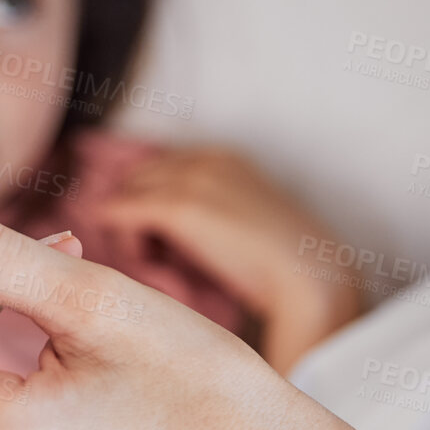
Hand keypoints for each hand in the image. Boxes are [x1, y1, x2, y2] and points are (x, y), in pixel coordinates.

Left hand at [91, 147, 360, 373]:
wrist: (310, 273)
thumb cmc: (284, 261)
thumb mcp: (246, 221)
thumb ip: (214, 215)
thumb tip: (180, 236)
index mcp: (222, 157)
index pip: (161, 166)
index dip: (150, 199)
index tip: (154, 236)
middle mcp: (202, 159)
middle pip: (138, 177)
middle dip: (134, 210)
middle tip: (146, 253)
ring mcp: (190, 180)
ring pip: (126, 194)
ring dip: (127, 228)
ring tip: (149, 263)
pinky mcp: (179, 208)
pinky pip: (121, 212)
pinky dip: (119, 236)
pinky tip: (137, 262)